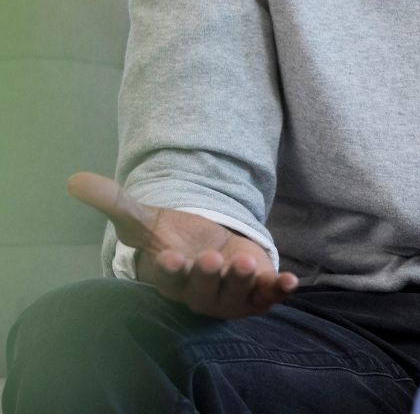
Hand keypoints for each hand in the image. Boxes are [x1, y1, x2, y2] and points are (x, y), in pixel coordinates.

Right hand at [67, 172, 297, 318]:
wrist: (208, 249)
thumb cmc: (173, 238)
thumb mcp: (144, 218)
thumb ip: (114, 202)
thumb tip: (73, 180)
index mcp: (171, 276)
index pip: (168, 278)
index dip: (171, 270)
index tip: (171, 257)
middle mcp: (199, 292)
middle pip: (202, 289)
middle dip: (207, 276)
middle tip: (210, 259)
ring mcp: (229, 294)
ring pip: (235, 293)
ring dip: (241, 281)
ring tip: (245, 262)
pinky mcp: (256, 291)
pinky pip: (268, 295)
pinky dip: (279, 290)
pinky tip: (290, 281)